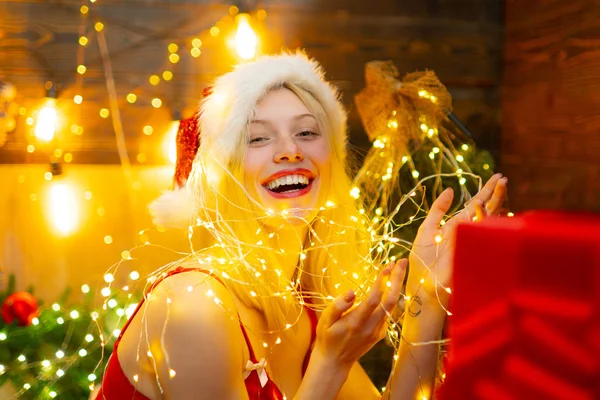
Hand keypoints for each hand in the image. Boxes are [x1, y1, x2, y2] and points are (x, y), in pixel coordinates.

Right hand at [314, 259, 406, 368]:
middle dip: (397, 279)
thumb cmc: (327, 338)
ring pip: (392, 306)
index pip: (373, 299)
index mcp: (356, 322)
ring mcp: (377, 331)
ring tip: (398, 268)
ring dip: (397, 286)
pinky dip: (392, 297)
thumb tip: (351, 292)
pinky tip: (391, 285)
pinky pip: (389, 313)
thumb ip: (337, 306)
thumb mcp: (324, 320)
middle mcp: (370, 327)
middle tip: (402, 262)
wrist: (335, 362)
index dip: (382, 281)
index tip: (388, 266)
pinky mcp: (380, 333)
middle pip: (390, 301)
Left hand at [408, 173, 507, 307]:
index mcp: (457, 226)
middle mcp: (468, 233)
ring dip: (495, 201)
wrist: (422, 286)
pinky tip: (483, 206)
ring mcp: (472, 242)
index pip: (475, 205)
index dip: (486, 191)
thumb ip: (438, 210)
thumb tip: (450, 189)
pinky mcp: (472, 252)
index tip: (497, 177)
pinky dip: (482, 219)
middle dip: (496, 194)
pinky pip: (481, 233)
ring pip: (488, 219)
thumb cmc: (421, 262)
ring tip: (501, 184)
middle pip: (486, 209)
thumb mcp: (426, 230)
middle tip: (504, 178)